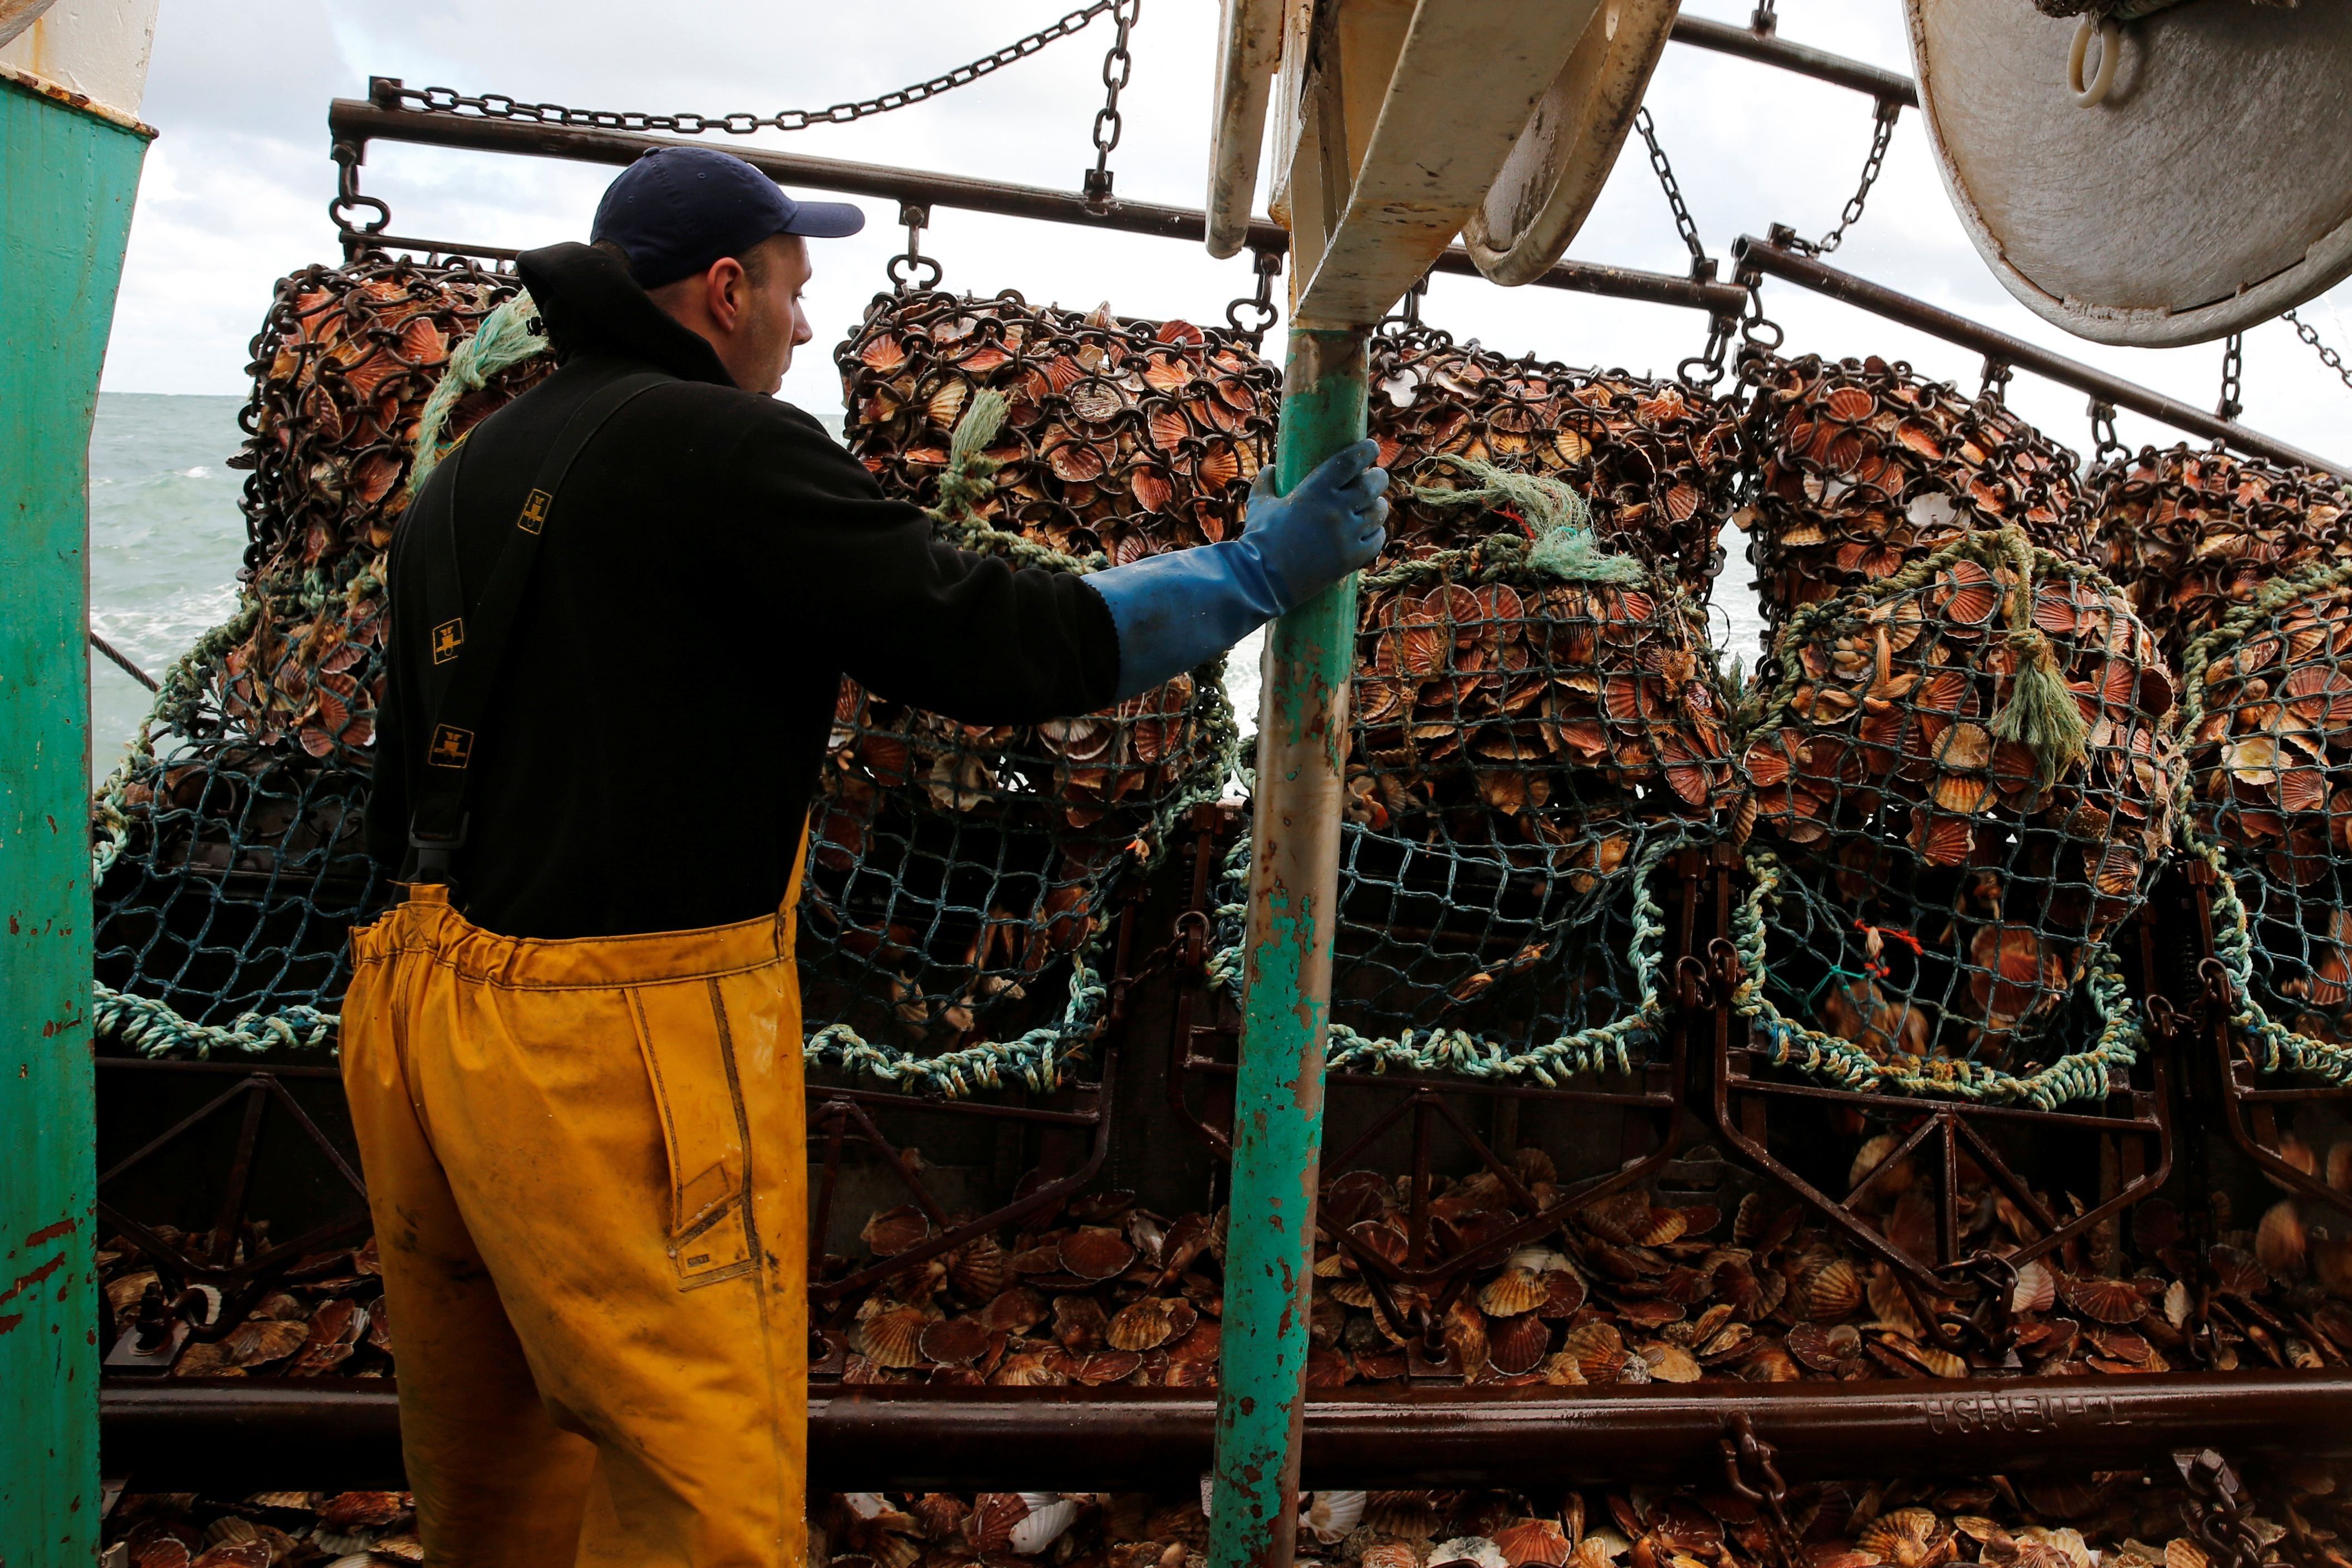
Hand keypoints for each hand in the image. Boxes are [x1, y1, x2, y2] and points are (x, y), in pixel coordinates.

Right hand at [1236, 438, 1389, 612]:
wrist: (1261, 581)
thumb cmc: (1259, 539)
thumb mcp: (1259, 505)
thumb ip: (1266, 482)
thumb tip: (1272, 468)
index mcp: (1314, 490)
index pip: (1350, 461)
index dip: (1365, 450)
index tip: (1371, 447)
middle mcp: (1336, 509)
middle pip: (1373, 484)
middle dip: (1378, 478)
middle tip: (1376, 477)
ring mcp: (1346, 535)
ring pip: (1378, 511)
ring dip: (1378, 505)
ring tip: (1374, 505)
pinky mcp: (1352, 559)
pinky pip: (1377, 539)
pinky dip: (1376, 532)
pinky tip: (1371, 530)